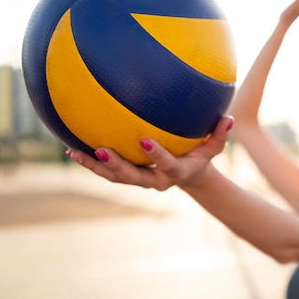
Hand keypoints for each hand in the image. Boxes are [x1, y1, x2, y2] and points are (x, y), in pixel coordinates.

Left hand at [67, 115, 233, 190]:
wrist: (187, 175)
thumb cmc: (200, 155)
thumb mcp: (214, 147)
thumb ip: (220, 135)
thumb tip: (228, 117)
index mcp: (176, 172)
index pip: (167, 166)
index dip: (157, 157)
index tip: (145, 140)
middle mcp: (154, 180)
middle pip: (133, 177)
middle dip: (116, 166)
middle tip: (100, 150)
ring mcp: (139, 179)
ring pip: (114, 177)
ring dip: (95, 166)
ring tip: (75, 152)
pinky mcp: (127, 175)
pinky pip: (107, 171)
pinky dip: (90, 161)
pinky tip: (71, 148)